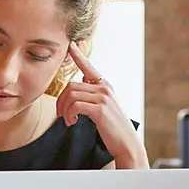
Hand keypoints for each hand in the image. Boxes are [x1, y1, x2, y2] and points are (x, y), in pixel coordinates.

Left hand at [56, 43, 148, 169]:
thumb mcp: (106, 106)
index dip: (78, 55)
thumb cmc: (114, 128)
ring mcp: (103, 97)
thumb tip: (82, 80)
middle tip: (61, 115)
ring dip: (64, 109)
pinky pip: (75, 105)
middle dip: (60, 101)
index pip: (89, 67)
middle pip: (70, 85)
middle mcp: (104, 88)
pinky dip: (69, 114)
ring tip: (67, 120)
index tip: (71, 45)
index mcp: (105, 86)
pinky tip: (72, 122)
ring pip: (71, 95)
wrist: (127, 144)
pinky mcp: (100, 109)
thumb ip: (94, 92)